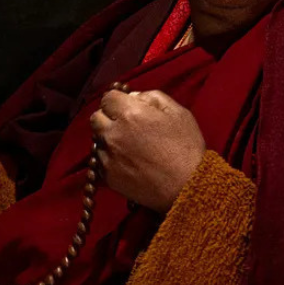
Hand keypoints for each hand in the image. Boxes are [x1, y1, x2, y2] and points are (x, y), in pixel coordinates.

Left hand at [89, 89, 205, 211]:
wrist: (187, 187)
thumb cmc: (186, 148)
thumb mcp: (178, 113)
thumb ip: (153, 97)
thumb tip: (133, 97)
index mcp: (131, 114)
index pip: (108, 98)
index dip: (118, 101)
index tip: (127, 107)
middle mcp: (114, 133)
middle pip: (96, 117)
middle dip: (108, 117)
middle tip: (126, 126)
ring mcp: (109, 156)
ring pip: (98, 139)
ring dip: (109, 138)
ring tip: (129, 146)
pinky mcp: (108, 176)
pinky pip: (101, 160)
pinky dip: (111, 158)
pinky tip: (129, 162)